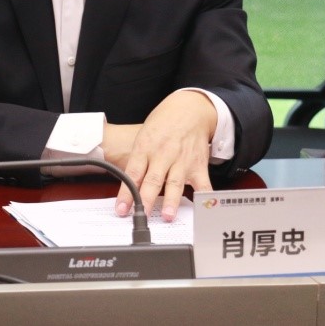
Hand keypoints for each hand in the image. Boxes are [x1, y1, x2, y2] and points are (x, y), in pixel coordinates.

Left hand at [105, 90, 216, 221]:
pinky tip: (200, 209)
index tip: (121, 209)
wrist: (189, 109)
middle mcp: (163, 154)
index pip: (133, 173)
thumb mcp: (143, 136)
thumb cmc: (162, 124)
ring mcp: (182, 160)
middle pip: (153, 179)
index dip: (126, 192)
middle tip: (140, 215)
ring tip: (167, 216)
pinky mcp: (198, 164)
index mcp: (145, 147)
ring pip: (175, 182)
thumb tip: (126, 186)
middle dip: (146, 199)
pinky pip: (202, 184)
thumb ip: (137, 161)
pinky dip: (203, 197)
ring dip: (171, 200)